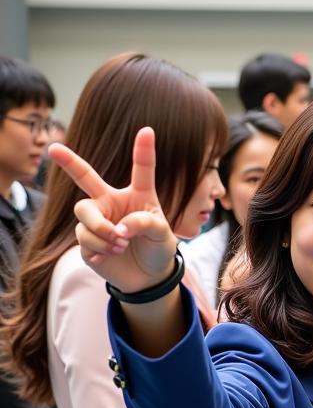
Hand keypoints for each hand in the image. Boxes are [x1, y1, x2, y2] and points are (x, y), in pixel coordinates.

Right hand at [49, 127, 177, 292]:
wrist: (150, 277)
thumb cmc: (158, 249)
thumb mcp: (162, 235)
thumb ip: (144, 223)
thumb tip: (119, 228)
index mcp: (137, 195)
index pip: (141, 170)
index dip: (143, 151)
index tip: (147, 130)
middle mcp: (112, 202)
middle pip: (85, 178)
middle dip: (68, 161)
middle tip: (54, 149)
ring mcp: (97, 220)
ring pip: (85, 215)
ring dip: (103, 231)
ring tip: (121, 245)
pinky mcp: (87, 241)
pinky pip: (84, 238)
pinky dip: (100, 248)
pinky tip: (110, 255)